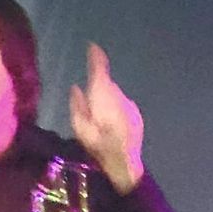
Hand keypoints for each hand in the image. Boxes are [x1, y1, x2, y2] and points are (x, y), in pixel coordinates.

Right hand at [69, 43, 143, 192]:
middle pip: (106, 84)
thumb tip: (76, 87)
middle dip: (97, 88)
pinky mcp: (136, 114)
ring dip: (106, 101)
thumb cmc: (100, 150)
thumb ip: (77, 106)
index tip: (92, 46)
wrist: (126, 165)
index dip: (96, 58)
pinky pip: (121, 105)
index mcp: (103, 99)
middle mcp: (119, 97)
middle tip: (89, 109)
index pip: (100, 71)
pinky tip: (111, 127)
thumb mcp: (80, 130)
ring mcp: (130, 105)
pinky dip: (114, 109)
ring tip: (100, 122)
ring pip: (114, 95)